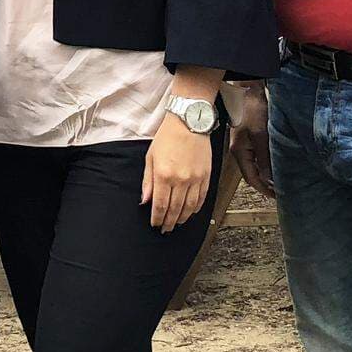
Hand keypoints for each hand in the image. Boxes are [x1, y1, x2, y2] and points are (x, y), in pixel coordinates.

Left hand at [143, 116, 211, 232]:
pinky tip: (191, 213)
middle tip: (165, 229)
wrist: (189, 122)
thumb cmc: (168, 136)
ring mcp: (195, 179)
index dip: (157, 218)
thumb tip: (144, 200)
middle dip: (168, 222)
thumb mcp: (150, 157)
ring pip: (189, 207)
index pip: (159, 205)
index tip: (155, 224)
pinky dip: (196, 208)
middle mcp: (180, 179)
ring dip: (182, 218)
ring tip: (176, 223)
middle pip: (174, 209)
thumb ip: (147, 181)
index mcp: (164, 175)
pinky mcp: (206, 176)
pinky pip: (202, 198)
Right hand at [227, 85, 274, 197]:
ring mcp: (242, 144)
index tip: (277, 196)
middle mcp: (239, 150)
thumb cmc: (251, 109)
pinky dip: (265, 163)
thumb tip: (268, 179)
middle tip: (281, 190)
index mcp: (240, 152)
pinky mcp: (247, 137)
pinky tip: (274, 162)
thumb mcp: (261, 135)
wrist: (246, 90)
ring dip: (266, 173)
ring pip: (254, 165)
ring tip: (279, 178)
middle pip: (252, 174)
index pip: (252, 179)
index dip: (265, 190)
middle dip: (266, 184)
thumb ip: (264, 158)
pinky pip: (256, 156)